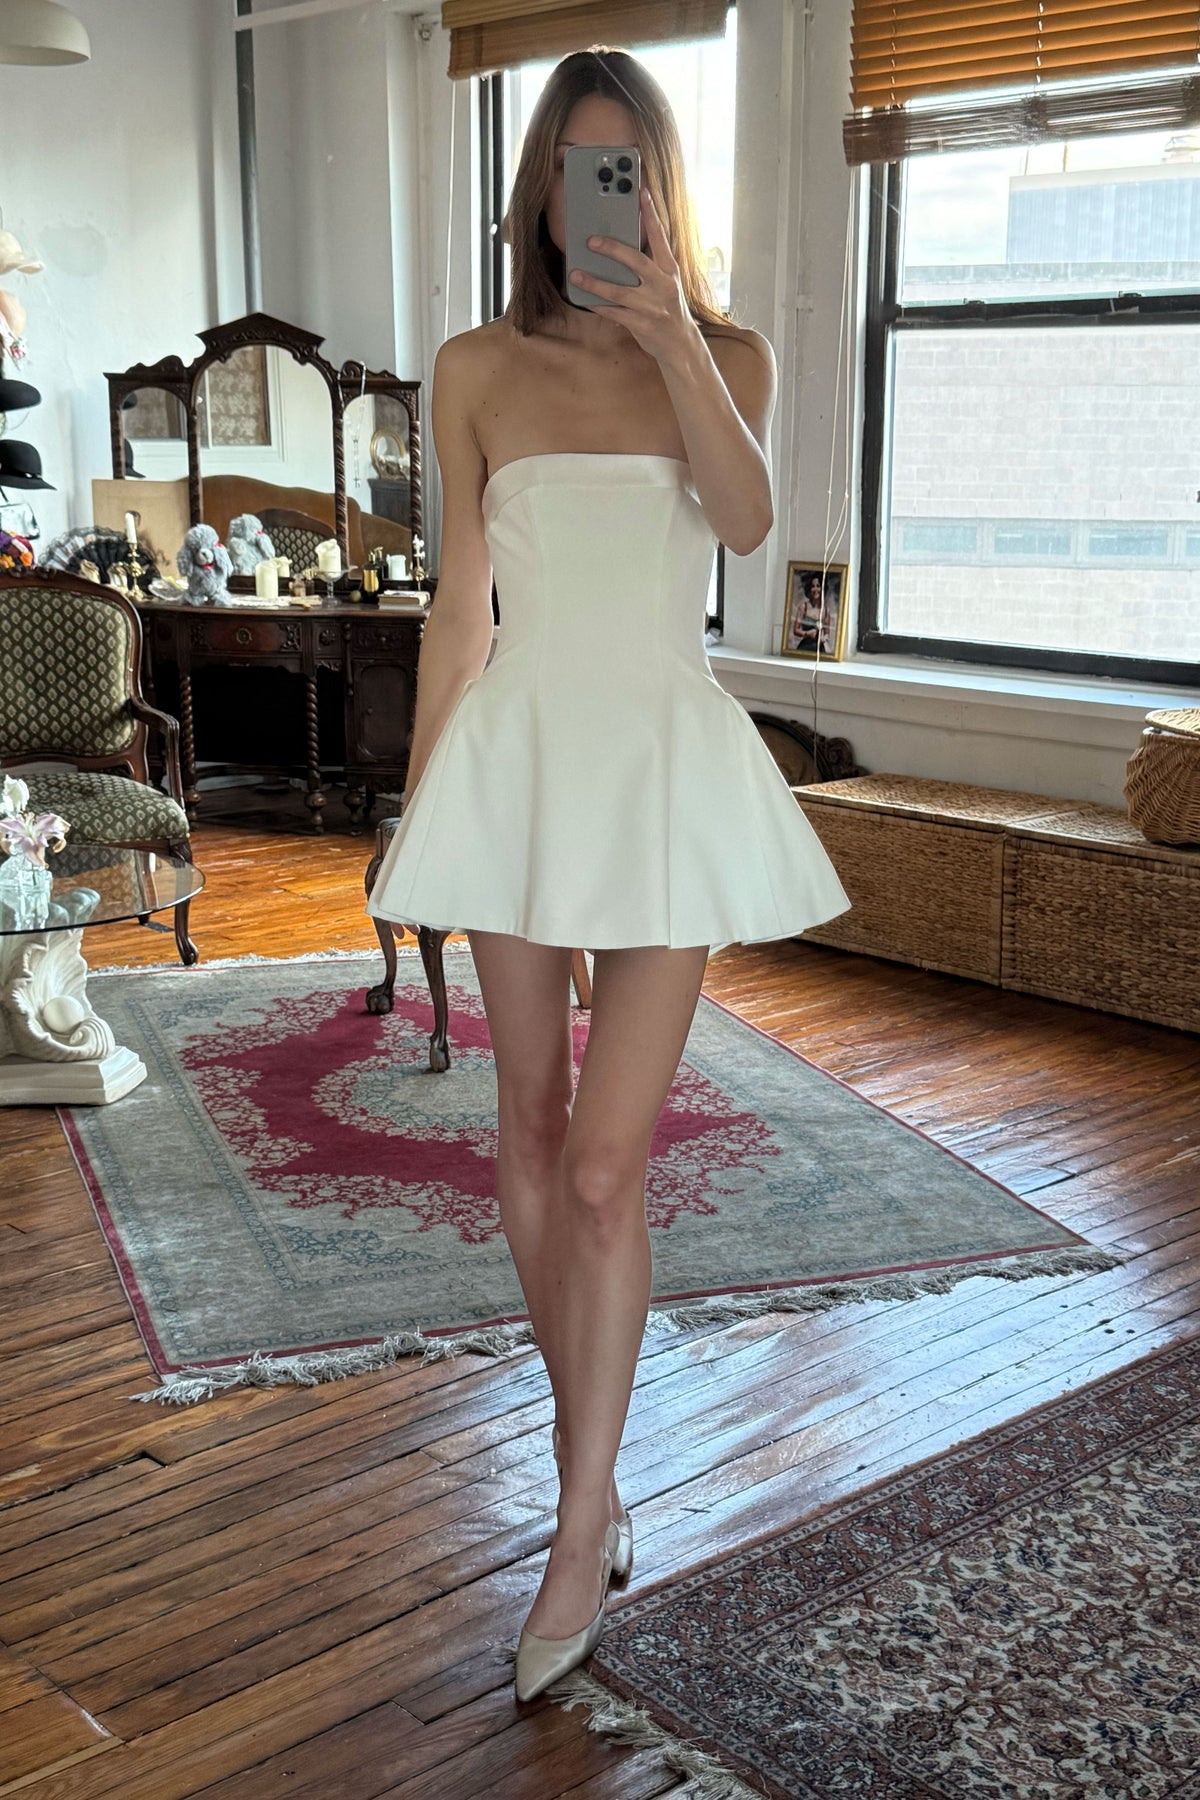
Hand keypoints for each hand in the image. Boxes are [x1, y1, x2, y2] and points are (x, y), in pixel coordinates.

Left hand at [568, 185, 698, 363]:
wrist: (679, 343)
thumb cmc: (668, 306)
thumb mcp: (666, 281)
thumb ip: (650, 262)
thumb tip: (623, 243)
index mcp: (669, 269)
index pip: (660, 236)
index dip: (651, 213)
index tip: (641, 192)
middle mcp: (663, 285)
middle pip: (636, 262)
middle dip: (613, 249)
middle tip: (591, 241)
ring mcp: (652, 306)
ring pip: (619, 291)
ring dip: (594, 282)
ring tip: (576, 274)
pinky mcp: (642, 324)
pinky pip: (614, 313)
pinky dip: (598, 305)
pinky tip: (584, 298)